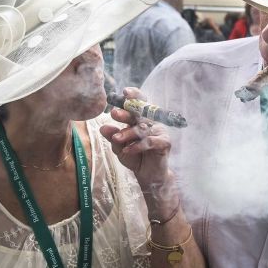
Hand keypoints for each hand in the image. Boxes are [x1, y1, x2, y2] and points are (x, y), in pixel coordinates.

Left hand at [100, 88, 175, 209]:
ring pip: (142, 128)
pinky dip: (137, 146)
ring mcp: (159, 131)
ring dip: (128, 133)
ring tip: (116, 139)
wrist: (147, 175)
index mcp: (141, 118)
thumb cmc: (134, 156)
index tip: (124, 92)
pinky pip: (150, 141)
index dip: (134, 95)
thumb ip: (113, 136)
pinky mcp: (165, 142)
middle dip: (126, 112)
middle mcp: (151, 121)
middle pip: (140, 113)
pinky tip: (126, 150)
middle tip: (114, 113)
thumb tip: (103, 127)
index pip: (139, 102)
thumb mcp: (119, 146)